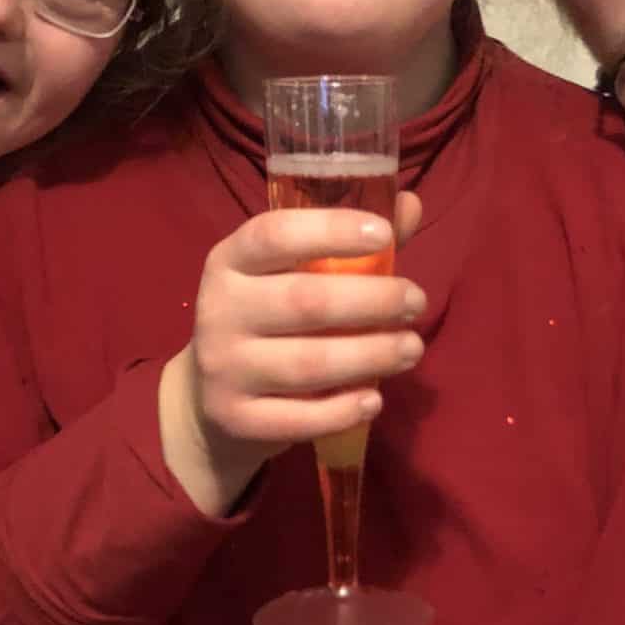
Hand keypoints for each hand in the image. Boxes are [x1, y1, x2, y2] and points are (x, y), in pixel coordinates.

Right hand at [159, 192, 425, 514]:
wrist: (207, 398)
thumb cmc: (267, 320)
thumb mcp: (291, 274)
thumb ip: (349, 245)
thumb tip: (410, 206)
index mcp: (230, 261)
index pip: (274, 235)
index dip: (330, 230)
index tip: (384, 233)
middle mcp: (220, 310)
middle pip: (305, 301)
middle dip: (373, 300)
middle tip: (417, 301)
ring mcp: (224, 368)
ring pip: (309, 364)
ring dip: (372, 355)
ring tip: (412, 348)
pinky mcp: (236, 419)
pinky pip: (299, 418)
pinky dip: (343, 410)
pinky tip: (374, 399)